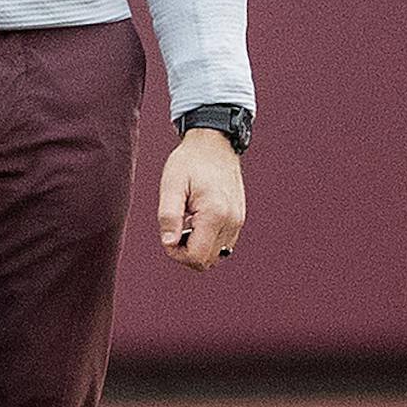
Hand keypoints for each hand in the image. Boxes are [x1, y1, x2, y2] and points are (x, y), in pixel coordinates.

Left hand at [158, 130, 245, 270]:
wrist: (214, 144)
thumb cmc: (189, 162)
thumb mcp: (171, 185)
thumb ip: (168, 216)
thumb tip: (168, 244)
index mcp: (214, 214)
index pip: (196, 257)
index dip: (176, 254)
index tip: (168, 234)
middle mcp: (231, 221)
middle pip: (206, 261)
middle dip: (186, 253)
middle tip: (175, 229)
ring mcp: (237, 221)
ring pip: (216, 256)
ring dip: (197, 248)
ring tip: (186, 224)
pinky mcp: (238, 219)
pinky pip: (223, 245)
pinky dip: (208, 241)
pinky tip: (197, 222)